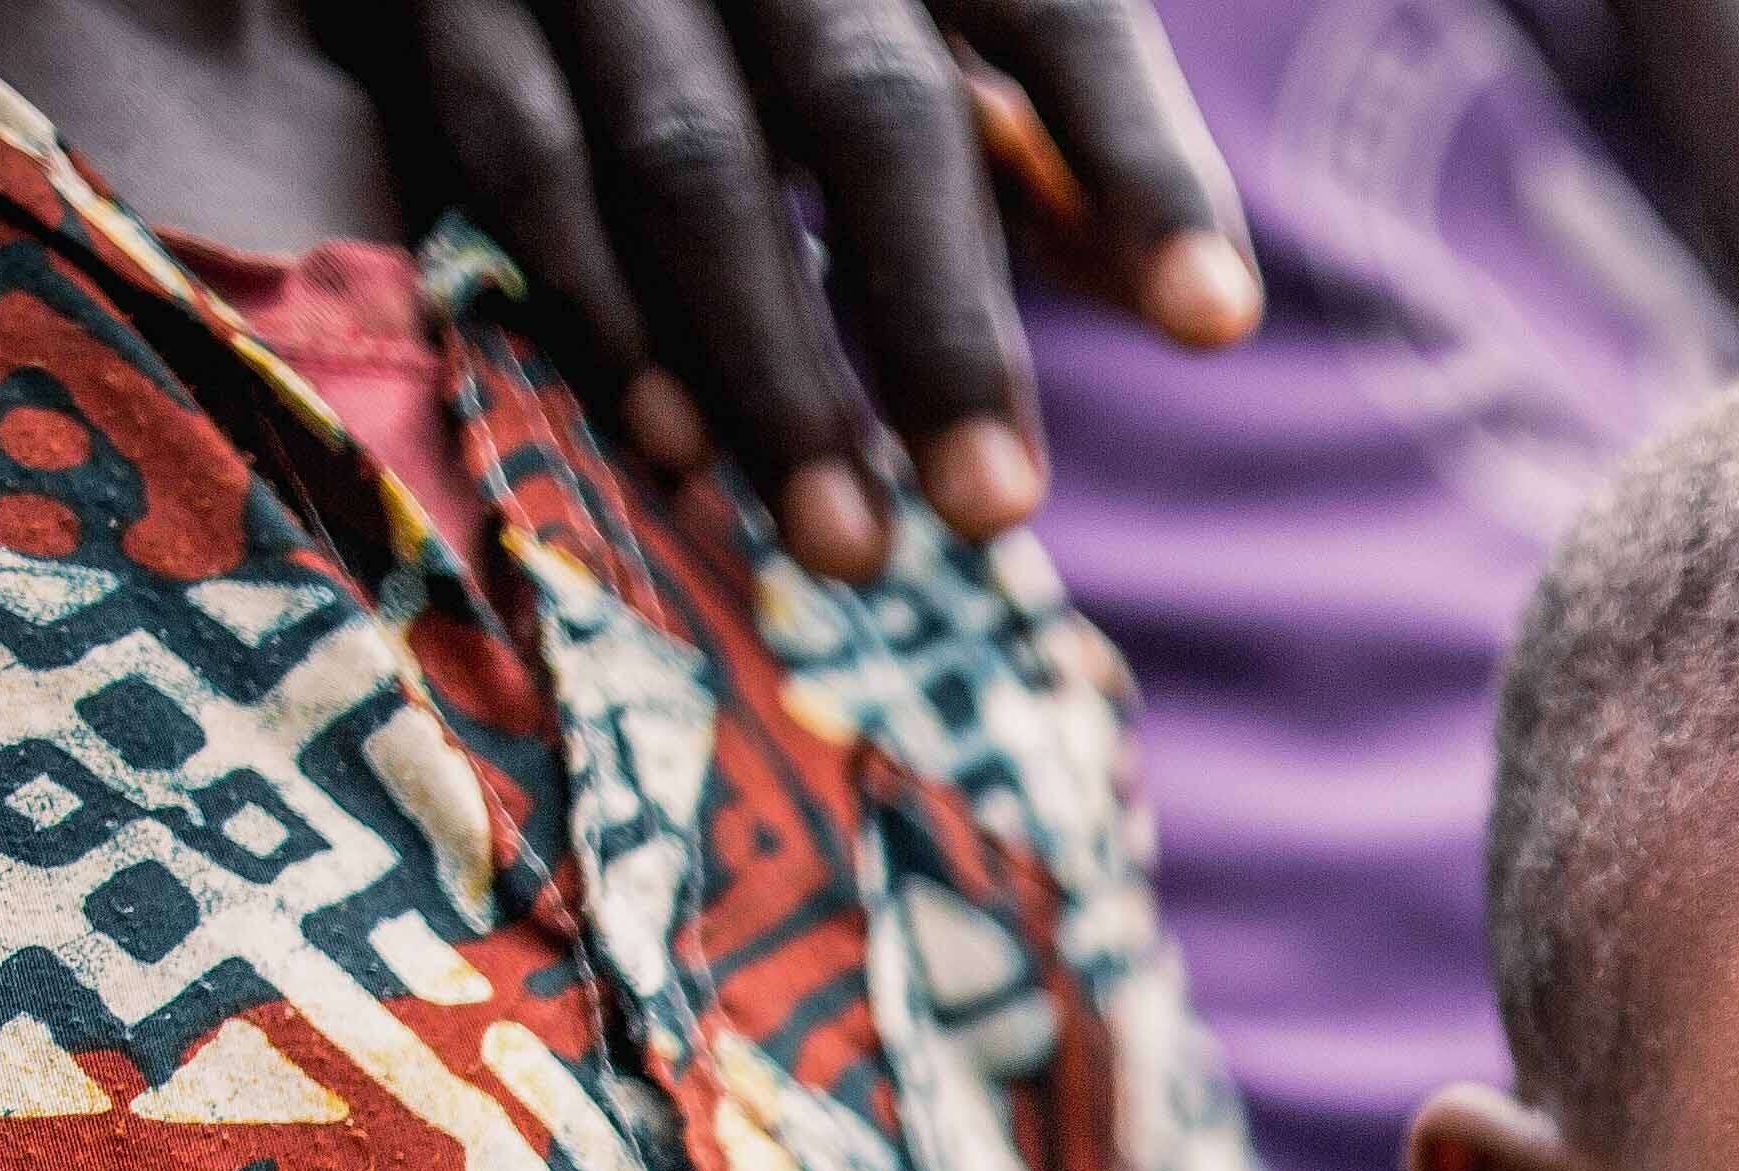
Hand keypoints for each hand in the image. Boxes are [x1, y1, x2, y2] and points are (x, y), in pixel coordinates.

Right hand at [411, 0, 1264, 582]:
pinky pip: (523, 158)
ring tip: (852, 550)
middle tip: (998, 514)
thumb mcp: (932, 22)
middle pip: (875, 112)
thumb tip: (1193, 308)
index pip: (1064, 20)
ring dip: (774, 370)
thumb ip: (1051, 148)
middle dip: (940, 321)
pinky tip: (673, 450)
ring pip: (692, 163)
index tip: (1215, 325)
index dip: (1140, 168)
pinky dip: (602, 311)